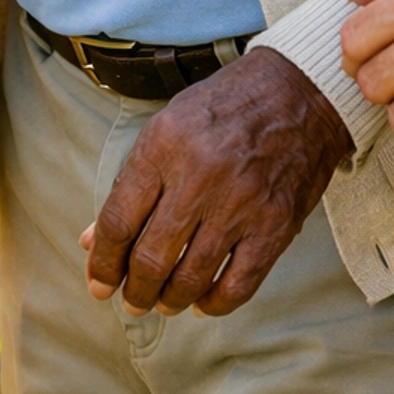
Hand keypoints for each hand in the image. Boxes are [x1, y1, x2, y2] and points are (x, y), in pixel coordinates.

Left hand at [81, 48, 351, 318]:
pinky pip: (238, 284)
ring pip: (191, 278)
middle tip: (132, 301)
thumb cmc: (226, 106)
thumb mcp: (169, 125)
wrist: (302, 89)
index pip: (118, 222)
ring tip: (164, 303)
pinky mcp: (276, 224)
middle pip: (151, 258)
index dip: (103, 264)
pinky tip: (204, 302)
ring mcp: (240, 202)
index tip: (99, 286)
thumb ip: (132, 183)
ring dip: (170, 300)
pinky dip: (216, 303)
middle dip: (135, 291)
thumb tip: (91, 241)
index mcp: (165, 144)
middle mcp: (199, 175)